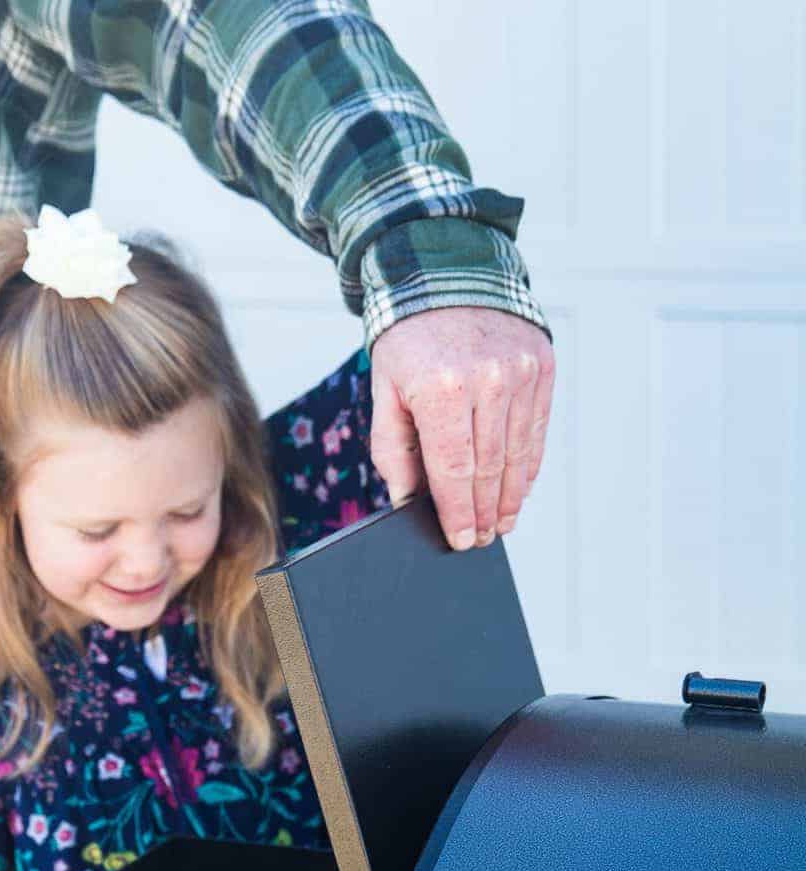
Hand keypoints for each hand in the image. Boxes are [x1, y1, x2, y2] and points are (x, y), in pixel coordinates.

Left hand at [369, 307, 554, 550]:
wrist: (448, 273)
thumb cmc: (410, 339)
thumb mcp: (386, 391)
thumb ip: (394, 449)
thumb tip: (408, 501)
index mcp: (442, 389)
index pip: (454, 470)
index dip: (459, 512)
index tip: (462, 540)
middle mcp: (488, 381)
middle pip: (489, 468)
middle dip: (484, 512)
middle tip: (482, 539)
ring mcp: (521, 372)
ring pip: (518, 454)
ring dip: (510, 496)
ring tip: (501, 522)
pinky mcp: (542, 366)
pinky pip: (537, 429)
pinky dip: (528, 464)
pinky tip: (518, 488)